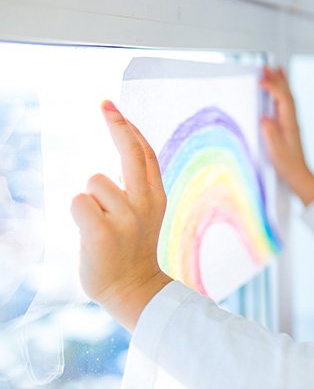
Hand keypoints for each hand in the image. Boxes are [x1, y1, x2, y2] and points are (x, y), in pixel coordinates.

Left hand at [71, 100, 172, 330]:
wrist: (133, 288)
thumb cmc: (131, 248)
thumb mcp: (144, 213)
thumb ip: (136, 186)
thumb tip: (121, 151)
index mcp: (156, 196)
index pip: (143, 152)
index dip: (128, 127)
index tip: (110, 106)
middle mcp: (145, 201)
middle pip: (129, 151)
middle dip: (117, 124)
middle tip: (105, 104)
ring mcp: (126, 217)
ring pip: (94, 180)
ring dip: (90, 197)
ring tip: (100, 223)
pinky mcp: (103, 232)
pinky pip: (78, 201)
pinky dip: (78, 212)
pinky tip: (90, 232)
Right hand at [259, 66, 313, 205]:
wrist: (299, 176)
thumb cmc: (288, 166)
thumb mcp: (276, 151)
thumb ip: (270, 133)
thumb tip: (265, 117)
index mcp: (290, 124)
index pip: (282, 99)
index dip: (272, 87)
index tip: (261, 80)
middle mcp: (292, 120)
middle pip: (286, 94)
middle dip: (277, 79)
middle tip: (267, 66)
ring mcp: (291, 122)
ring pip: (287, 97)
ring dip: (281, 83)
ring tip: (276, 69)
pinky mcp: (289, 126)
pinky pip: (286, 104)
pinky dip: (282, 93)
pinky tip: (278, 91)